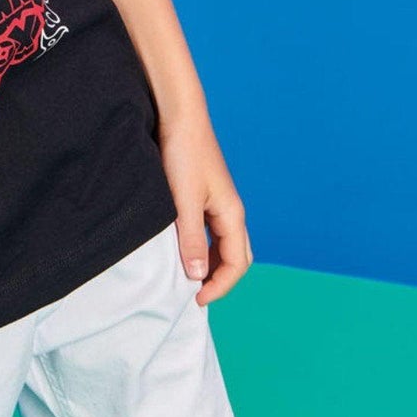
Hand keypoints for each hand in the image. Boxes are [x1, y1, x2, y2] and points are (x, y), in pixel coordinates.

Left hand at [157, 109, 252, 307]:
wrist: (179, 115)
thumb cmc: (183, 153)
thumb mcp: (183, 201)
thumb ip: (191, 239)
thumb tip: (199, 276)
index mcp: (231, 214)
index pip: (238, 264)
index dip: (220, 287)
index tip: (195, 300)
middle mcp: (230, 210)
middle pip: (236, 256)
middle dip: (220, 279)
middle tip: (194, 295)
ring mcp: (218, 201)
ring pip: (224, 244)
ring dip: (211, 264)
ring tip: (187, 278)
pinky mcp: (204, 193)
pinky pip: (210, 230)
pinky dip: (202, 247)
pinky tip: (182, 249)